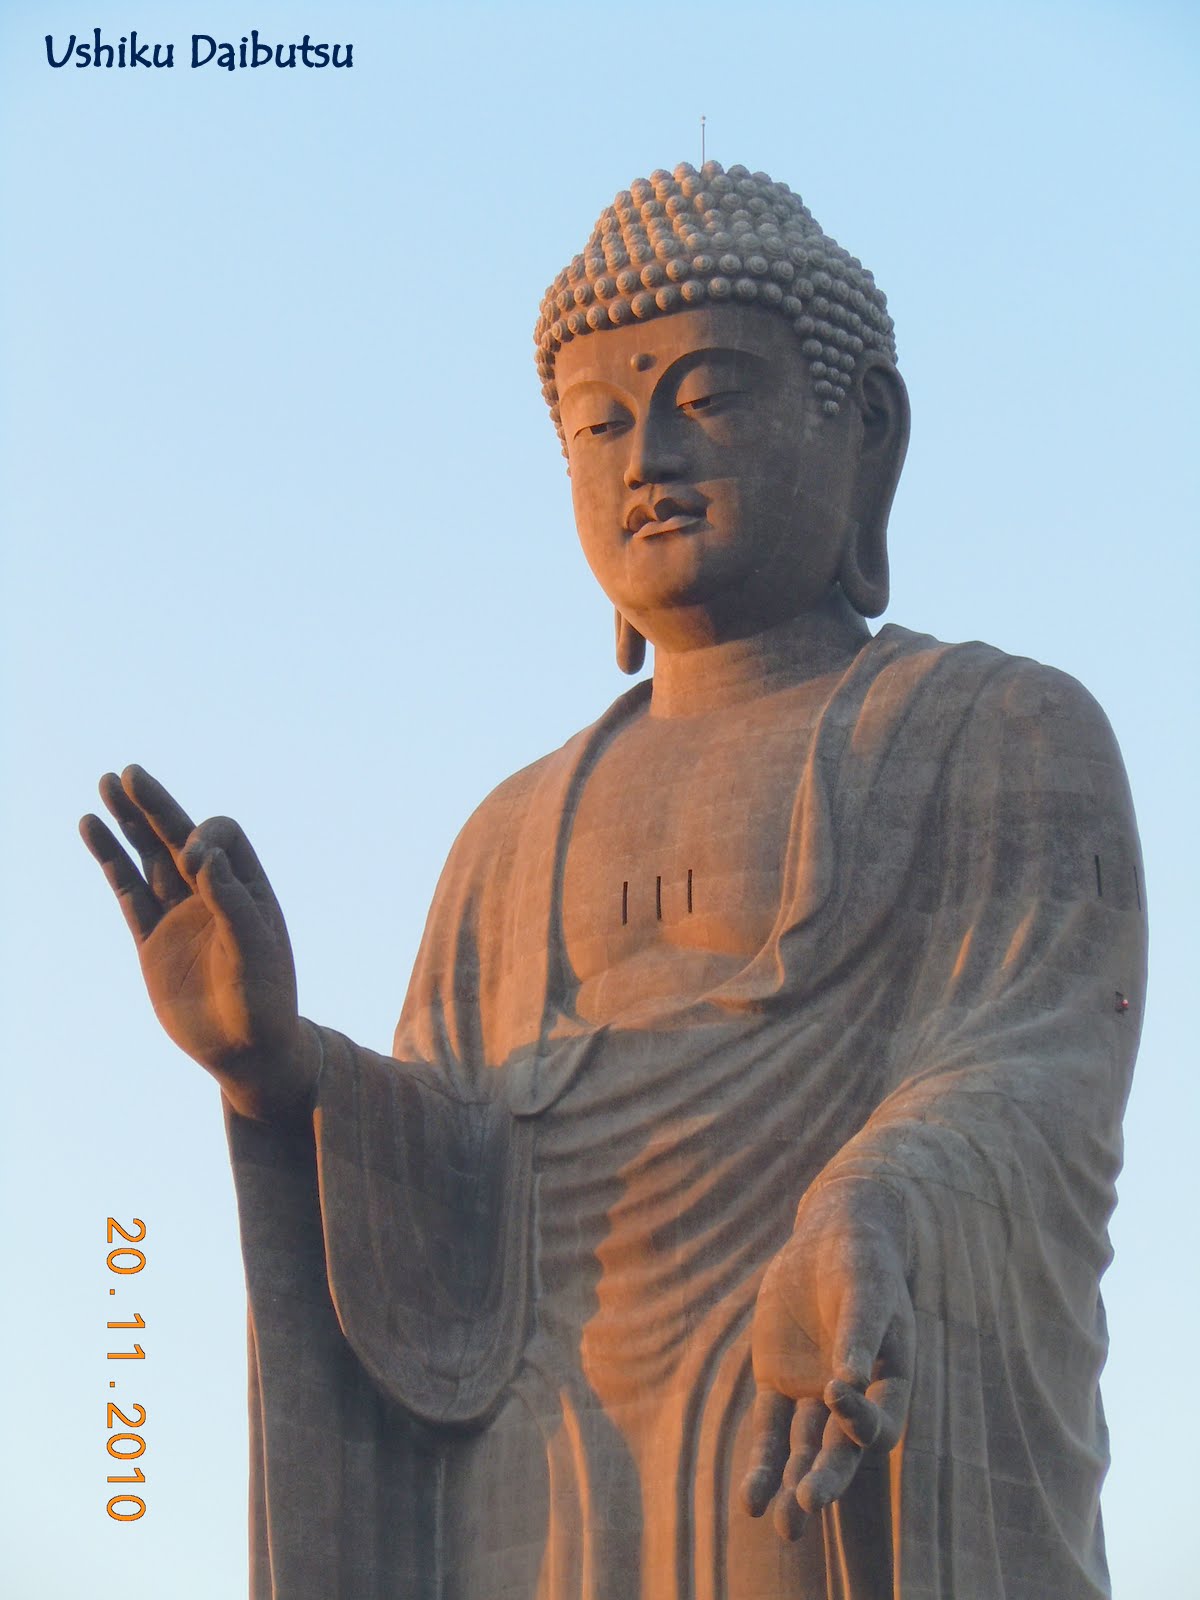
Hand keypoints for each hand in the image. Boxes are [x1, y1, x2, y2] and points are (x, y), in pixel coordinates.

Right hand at [80, 765, 318, 1121]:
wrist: (247, 1051)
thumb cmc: (265, 1001)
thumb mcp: (255, 951)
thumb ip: (230, 904)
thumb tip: (200, 855)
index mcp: (247, 887)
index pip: (221, 838)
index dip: (204, 839)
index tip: (197, 865)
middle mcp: (213, 893)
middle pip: (178, 835)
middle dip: (155, 805)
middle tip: (127, 773)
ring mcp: (180, 914)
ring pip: (147, 857)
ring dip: (129, 822)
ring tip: (105, 784)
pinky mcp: (152, 939)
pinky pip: (127, 891)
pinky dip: (111, 860)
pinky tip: (93, 828)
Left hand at [740, 1178, 913, 1540]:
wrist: (831, 1237)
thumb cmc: (860, 1262)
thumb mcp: (864, 1289)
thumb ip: (859, 1330)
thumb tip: (851, 1380)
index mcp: (891, 1383)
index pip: (879, 1423)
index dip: (859, 1417)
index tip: (834, 1389)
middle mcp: (854, 1399)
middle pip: (843, 1451)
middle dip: (827, 1478)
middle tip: (808, 1504)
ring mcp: (814, 1395)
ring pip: (804, 1451)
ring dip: (791, 1484)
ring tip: (778, 1523)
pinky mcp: (778, 1383)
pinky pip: (769, 1430)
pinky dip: (762, 1462)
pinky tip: (751, 1499)